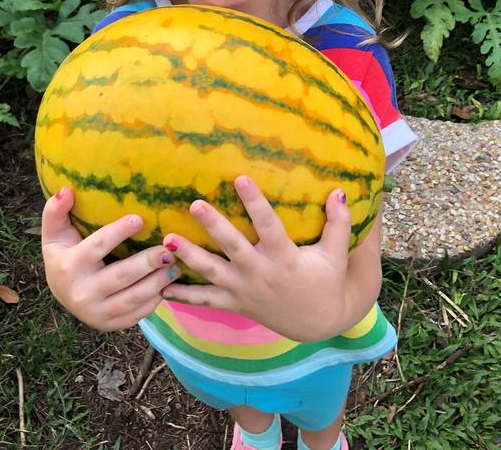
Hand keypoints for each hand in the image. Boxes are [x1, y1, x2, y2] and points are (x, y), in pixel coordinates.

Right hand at [41, 187, 177, 331]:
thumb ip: (55, 211)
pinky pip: (137, 315)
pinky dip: (155, 301)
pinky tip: (168, 285)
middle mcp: (82, 293)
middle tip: (169, 249)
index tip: (140, 218)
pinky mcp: (110, 325)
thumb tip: (66, 190)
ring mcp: (96, 313)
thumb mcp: (54, 233)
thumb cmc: (64, 254)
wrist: (61, 294)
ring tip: (175, 266)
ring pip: (133, 298)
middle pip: (121, 276)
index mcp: (69, 266)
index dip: (118, 232)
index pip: (97, 246)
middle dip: (147, 262)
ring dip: (157, 282)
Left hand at [161, 176, 381, 342]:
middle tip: (194, 204)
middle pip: (233, 246)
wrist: (317, 323)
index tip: (240, 178)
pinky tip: (161, 285)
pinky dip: (183, 295)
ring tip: (167, 240)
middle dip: (213, 225)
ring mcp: (244, 291)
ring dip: (189, 256)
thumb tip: (340, 191)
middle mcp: (260, 274)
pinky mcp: (234, 304)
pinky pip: (205, 301)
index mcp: (284, 258)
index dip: (254, 202)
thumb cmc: (325, 280)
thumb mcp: (335, 253)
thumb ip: (338, 223)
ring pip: (211, 273)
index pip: (268, 225)